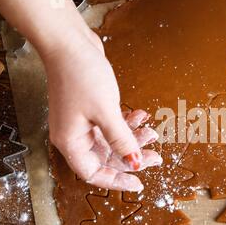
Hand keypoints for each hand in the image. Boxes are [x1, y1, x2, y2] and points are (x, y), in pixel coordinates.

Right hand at [45, 30, 161, 191]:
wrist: (70, 43)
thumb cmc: (80, 75)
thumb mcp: (105, 112)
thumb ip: (121, 140)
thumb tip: (135, 163)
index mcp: (71, 141)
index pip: (93, 173)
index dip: (116, 180)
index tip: (138, 182)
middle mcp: (75, 135)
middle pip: (106, 158)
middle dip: (132, 157)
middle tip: (155, 156)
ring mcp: (83, 121)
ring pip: (113, 140)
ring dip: (133, 138)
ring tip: (152, 133)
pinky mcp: (92, 109)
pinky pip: (113, 124)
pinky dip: (128, 122)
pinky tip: (141, 115)